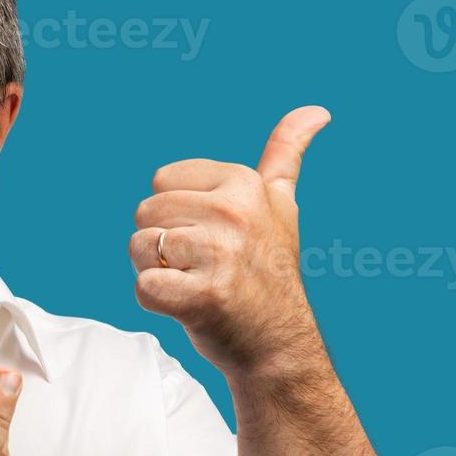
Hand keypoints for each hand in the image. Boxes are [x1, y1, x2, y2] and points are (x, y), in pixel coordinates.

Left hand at [130, 106, 330, 376]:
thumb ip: (287, 153)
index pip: (162, 181)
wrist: (278, 345)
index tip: (214, 237)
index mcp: (244, 183)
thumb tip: (317, 110)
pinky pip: (143, 288)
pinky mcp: (203, 298)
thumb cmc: (270, 270)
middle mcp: (234, 213)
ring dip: (158, 273)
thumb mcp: (282, 205)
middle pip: (145, 212)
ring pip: (138, 248)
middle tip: (204, 266)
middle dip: (162, 244)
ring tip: (198, 285)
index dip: (177, 214)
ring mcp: (220, 256)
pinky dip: (157, 303)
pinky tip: (190, 308)